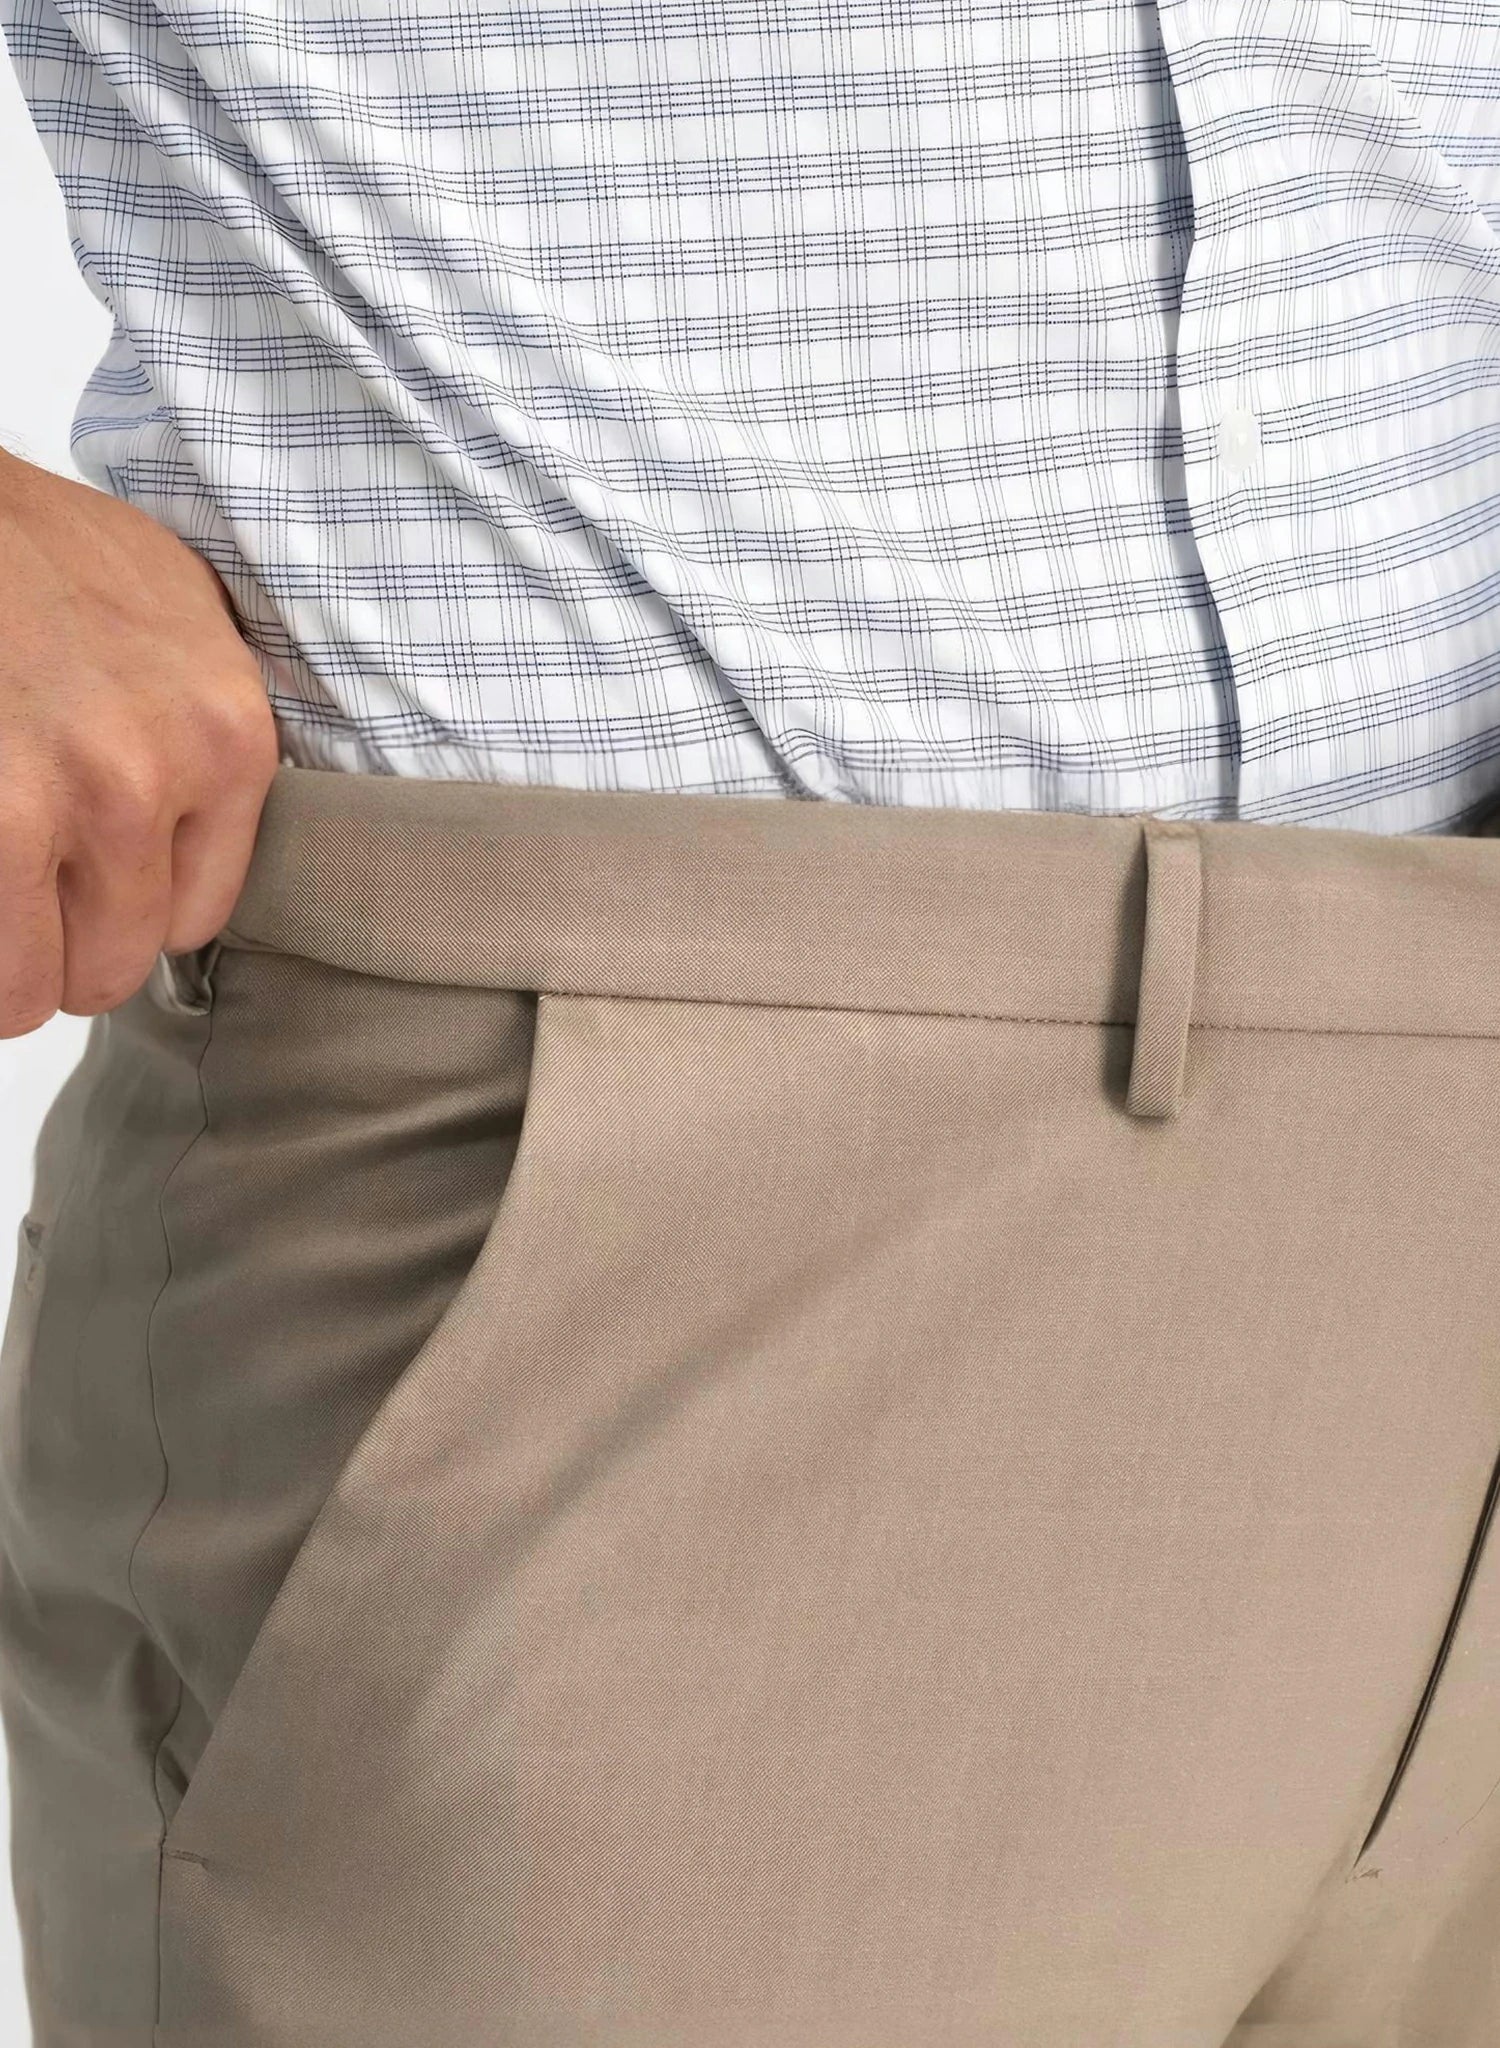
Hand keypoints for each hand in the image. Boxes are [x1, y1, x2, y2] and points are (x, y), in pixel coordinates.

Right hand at [0, 448, 278, 1036]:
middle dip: (68, 953)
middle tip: (33, 906)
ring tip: (7, 904)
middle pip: (116, 962)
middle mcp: (145, 782)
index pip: (194, 916)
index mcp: (224, 740)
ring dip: (11, 967)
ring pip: (38, 982)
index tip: (97, 894)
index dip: (133, 915)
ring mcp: (45, 803)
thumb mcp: (181, 619)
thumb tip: (196, 828)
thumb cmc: (47, 550)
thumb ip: (205, 733)